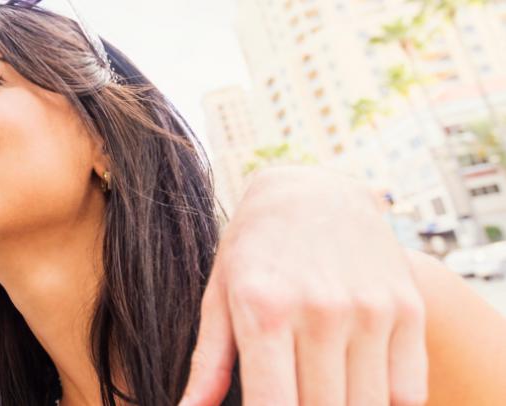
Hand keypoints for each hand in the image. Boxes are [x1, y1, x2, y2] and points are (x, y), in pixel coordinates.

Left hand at [180, 167, 427, 405]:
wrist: (316, 192)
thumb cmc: (255, 250)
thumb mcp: (219, 296)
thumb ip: (208, 362)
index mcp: (265, 310)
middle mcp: (321, 310)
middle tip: (291, 399)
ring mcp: (371, 310)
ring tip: (319, 394)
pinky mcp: (409, 310)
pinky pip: (407, 394)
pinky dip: (385, 404)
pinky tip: (356, 390)